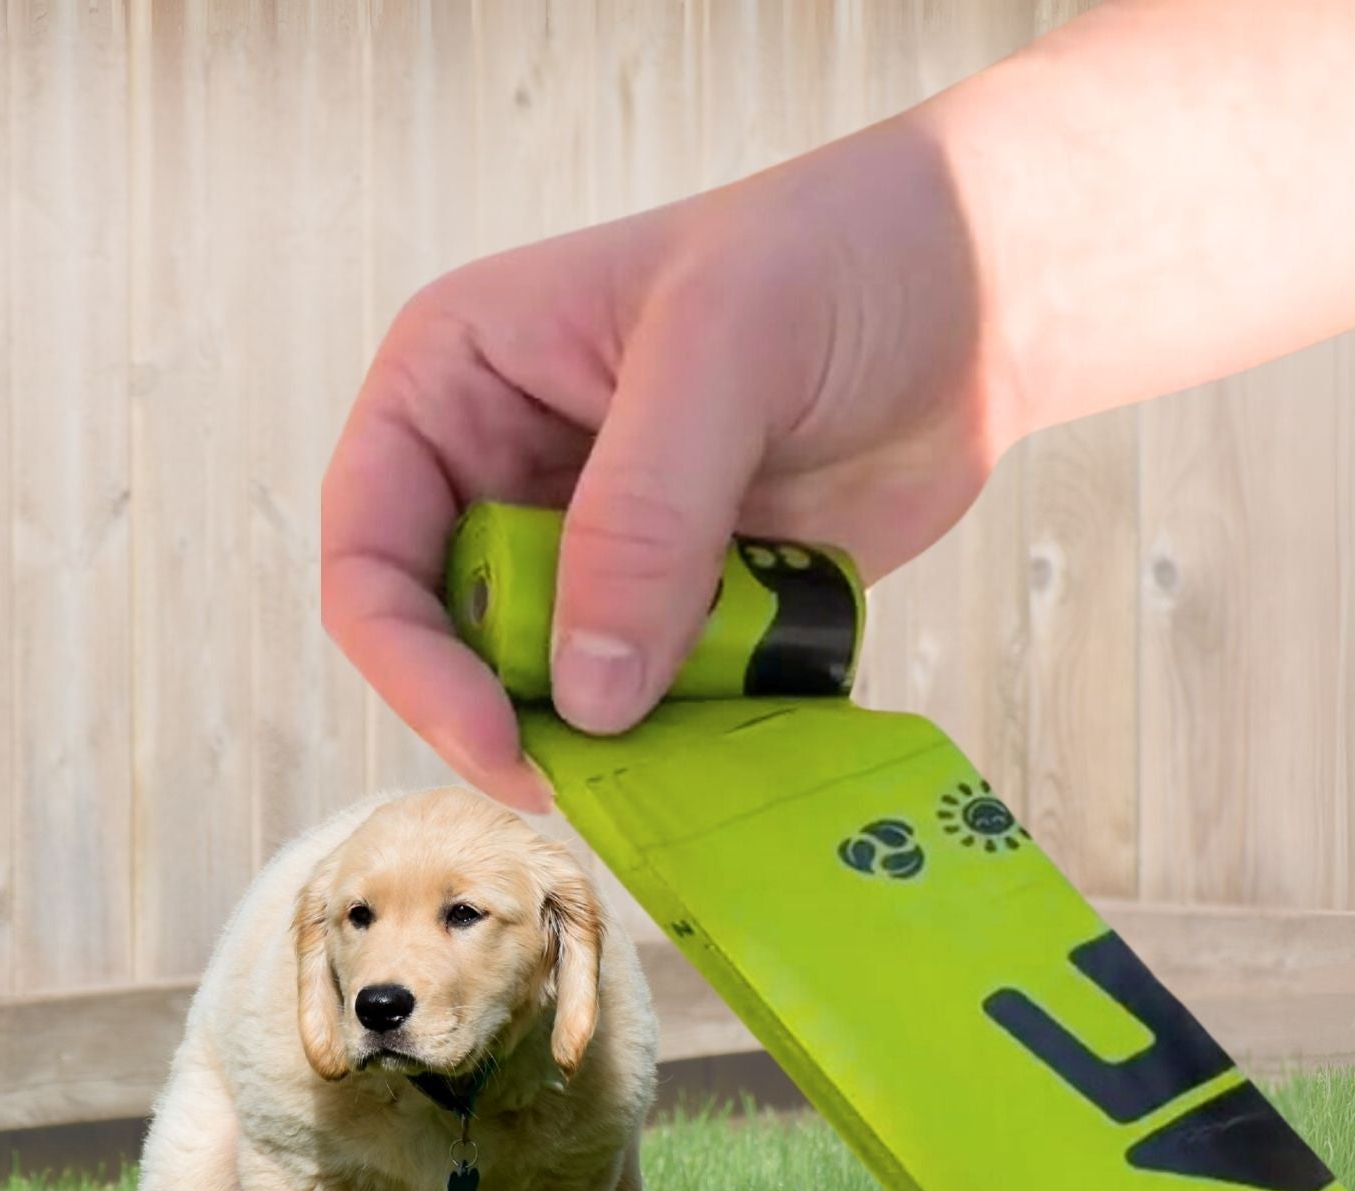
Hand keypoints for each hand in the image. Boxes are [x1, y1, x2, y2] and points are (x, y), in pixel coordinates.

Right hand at [321, 111, 1008, 811]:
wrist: (982, 299)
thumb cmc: (839, 259)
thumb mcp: (721, 353)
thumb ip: (642, 519)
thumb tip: (586, 694)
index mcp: (462, 381)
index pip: (372, 549)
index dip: (412, 662)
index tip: (499, 737)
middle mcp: (512, 475)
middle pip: (456, 640)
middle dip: (519, 710)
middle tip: (604, 767)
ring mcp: (603, 547)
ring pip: (557, 684)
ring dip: (614, 732)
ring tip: (691, 740)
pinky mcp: (686, 602)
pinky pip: (655, 698)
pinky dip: (687, 731)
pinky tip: (739, 726)